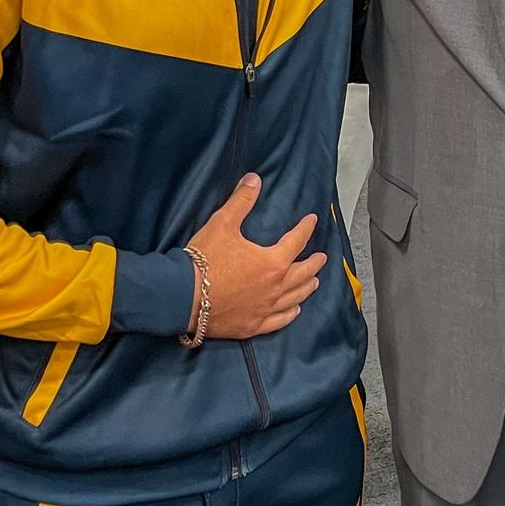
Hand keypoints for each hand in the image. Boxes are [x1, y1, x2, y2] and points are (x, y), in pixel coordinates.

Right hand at [186, 173, 325, 339]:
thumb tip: (254, 179)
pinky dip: (290, 314)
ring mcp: (265, 309)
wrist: (183, 297)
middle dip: (313, 263)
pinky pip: (279, 321)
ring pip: (295, 298)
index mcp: (273, 262)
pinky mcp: (252, 326)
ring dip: (306, 287)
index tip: (312, 220)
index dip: (305, 228)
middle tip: (322, 258)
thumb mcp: (223, 223)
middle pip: (302, 273)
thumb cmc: (204, 260)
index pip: (296, 241)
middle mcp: (275, 287)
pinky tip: (295, 310)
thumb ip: (242, 201)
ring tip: (314, 282)